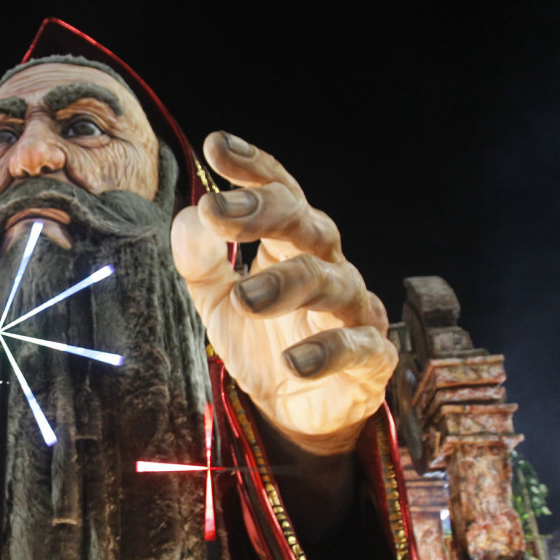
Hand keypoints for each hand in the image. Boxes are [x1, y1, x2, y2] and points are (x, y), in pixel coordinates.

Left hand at [171, 132, 396, 455]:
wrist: (296, 412)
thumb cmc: (262, 341)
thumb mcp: (216, 301)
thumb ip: (200, 261)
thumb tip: (188, 218)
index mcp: (292, 244)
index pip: (279, 193)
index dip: (253, 168)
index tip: (216, 147)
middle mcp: (328, 265)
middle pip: (307, 224)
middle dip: (264, 213)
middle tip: (217, 212)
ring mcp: (353, 310)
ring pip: (329, 281)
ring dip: (286, 284)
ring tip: (246, 297)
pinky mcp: (371, 358)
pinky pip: (357, 347)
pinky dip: (328, 351)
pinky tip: (295, 359)